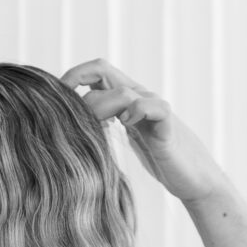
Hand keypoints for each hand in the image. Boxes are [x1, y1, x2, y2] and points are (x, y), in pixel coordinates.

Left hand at [62, 59, 227, 205]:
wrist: (192, 177)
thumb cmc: (158, 159)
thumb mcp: (125, 140)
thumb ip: (105, 128)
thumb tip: (71, 131)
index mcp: (125, 98)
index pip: (93, 73)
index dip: (71, 80)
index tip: (55, 101)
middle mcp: (138, 96)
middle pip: (102, 69)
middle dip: (77, 83)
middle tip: (65, 109)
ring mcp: (153, 107)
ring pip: (121, 90)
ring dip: (99, 107)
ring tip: (94, 127)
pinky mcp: (167, 124)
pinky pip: (152, 105)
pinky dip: (135, 111)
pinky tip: (125, 126)